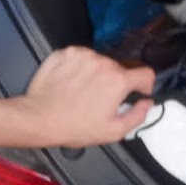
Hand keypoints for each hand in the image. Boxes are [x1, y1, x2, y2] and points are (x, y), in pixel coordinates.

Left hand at [18, 47, 156, 148]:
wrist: (39, 118)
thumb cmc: (74, 126)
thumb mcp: (112, 131)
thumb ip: (137, 116)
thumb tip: (147, 103)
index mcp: (118, 80)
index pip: (145, 74)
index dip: (145, 85)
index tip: (138, 91)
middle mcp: (103, 62)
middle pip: (119, 69)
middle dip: (114, 83)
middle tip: (100, 100)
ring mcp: (83, 55)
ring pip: (99, 62)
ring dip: (96, 74)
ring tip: (82, 92)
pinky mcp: (66, 53)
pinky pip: (80, 57)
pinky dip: (78, 68)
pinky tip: (70, 83)